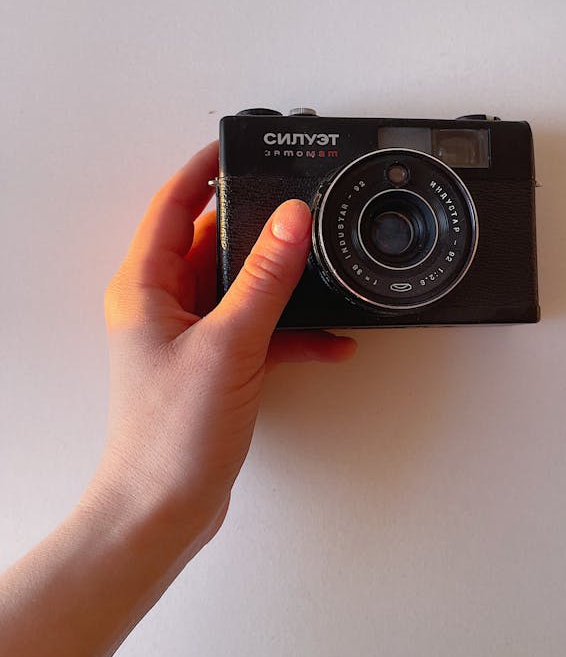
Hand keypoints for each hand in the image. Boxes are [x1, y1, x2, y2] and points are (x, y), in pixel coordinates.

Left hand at [84, 139, 355, 548]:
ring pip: (241, 286)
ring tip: (322, 273)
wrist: (164, 509)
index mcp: (146, 286)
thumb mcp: (228, 344)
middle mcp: (163, 304)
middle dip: (259, 228)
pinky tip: (329, 342)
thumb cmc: (169, 436)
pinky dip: (292, 331)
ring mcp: (190, 335)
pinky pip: (258, 328)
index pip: (173, 204)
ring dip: (282, 284)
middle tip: (299, 208)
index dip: (204, 170)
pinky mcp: (215, 364)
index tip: (238, 146)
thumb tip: (290, 219)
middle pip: (213, 242)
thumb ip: (265, 278)